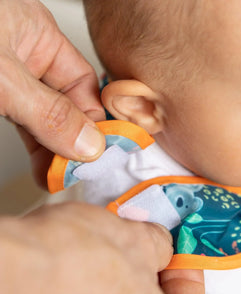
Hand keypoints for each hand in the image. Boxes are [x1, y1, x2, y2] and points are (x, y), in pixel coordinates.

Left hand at [0, 0, 105, 186]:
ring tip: (54, 174)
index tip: (95, 153)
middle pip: (66, 103)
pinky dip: (33, 144)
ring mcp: (8, 73)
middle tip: (71, 170)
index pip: (84, 85)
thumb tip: (88, 143)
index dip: (94, 120)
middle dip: (71, 140)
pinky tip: (38, 164)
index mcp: (39, 36)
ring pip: (43, 116)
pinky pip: (22, 120)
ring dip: (51, 148)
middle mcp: (27, 53)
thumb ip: (46, 111)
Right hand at [0, 203, 206, 293]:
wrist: (6, 273)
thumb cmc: (75, 263)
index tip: (180, 253)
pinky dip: (101, 287)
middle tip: (150, 245)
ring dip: (126, 277)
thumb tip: (161, 246)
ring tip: (116, 246)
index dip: (191, 278)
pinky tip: (89, 260)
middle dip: (156, 275)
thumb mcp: (136, 240)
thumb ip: (161, 245)